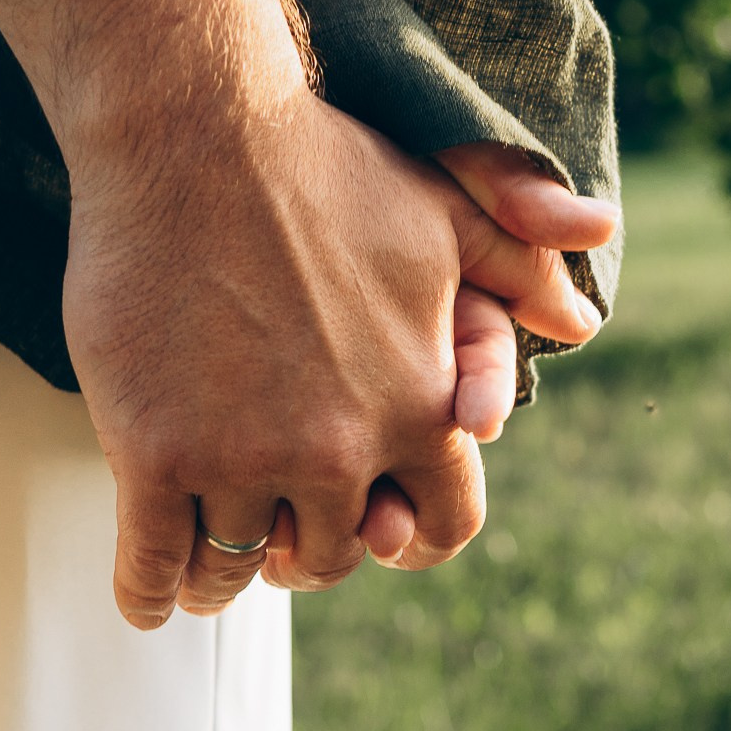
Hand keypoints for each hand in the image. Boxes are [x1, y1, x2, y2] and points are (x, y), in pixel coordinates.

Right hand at [60, 64, 605, 624]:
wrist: (193, 131)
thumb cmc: (321, 165)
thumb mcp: (444, 213)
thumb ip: (519, 271)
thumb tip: (582, 325)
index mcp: (422, 405)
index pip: (441, 525)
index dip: (406, 539)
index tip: (372, 537)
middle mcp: (343, 448)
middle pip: (329, 557)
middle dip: (305, 553)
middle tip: (275, 540)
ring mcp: (244, 456)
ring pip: (239, 569)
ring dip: (225, 578)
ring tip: (209, 570)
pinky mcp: (156, 453)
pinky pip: (158, 564)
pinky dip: (151, 594)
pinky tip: (148, 600)